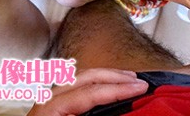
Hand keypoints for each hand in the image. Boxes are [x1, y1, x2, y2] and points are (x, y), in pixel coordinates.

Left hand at [27, 69, 148, 115]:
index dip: (119, 89)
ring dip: (108, 78)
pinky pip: (79, 87)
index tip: (141, 87)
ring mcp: (49, 101)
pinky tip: (109, 89)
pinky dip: (98, 84)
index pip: (91, 91)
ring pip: (82, 78)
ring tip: (128, 80)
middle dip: (116, 76)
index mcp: (50, 108)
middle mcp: (48, 100)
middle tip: (139, 81)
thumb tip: (121, 112)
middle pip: (87, 76)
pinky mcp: (53, 107)